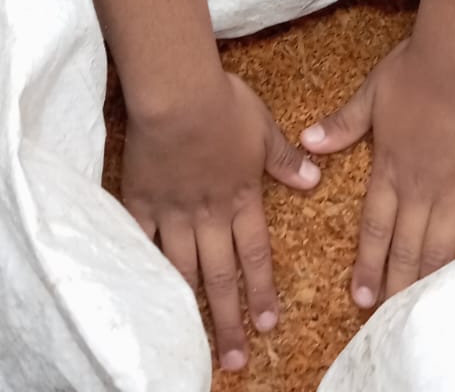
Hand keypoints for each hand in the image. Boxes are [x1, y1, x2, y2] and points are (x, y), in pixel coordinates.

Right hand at [122, 70, 320, 371]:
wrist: (177, 94)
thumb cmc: (224, 105)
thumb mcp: (263, 128)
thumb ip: (284, 160)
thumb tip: (314, 181)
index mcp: (241, 199)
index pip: (255, 255)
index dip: (261, 291)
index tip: (267, 325)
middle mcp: (208, 215)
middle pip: (219, 275)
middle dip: (229, 319)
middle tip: (235, 359)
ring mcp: (172, 212)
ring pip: (183, 269)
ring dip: (191, 307)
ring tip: (194, 340)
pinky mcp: (141, 202)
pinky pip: (140, 242)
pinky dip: (143, 267)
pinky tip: (146, 292)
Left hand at [301, 38, 454, 307]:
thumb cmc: (413, 71)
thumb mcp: (370, 94)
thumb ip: (342, 125)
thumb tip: (307, 142)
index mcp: (389, 169)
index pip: (374, 228)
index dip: (366, 264)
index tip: (358, 296)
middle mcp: (420, 187)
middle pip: (407, 247)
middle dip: (395, 284)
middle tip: (387, 315)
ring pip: (441, 246)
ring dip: (427, 278)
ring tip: (419, 307)